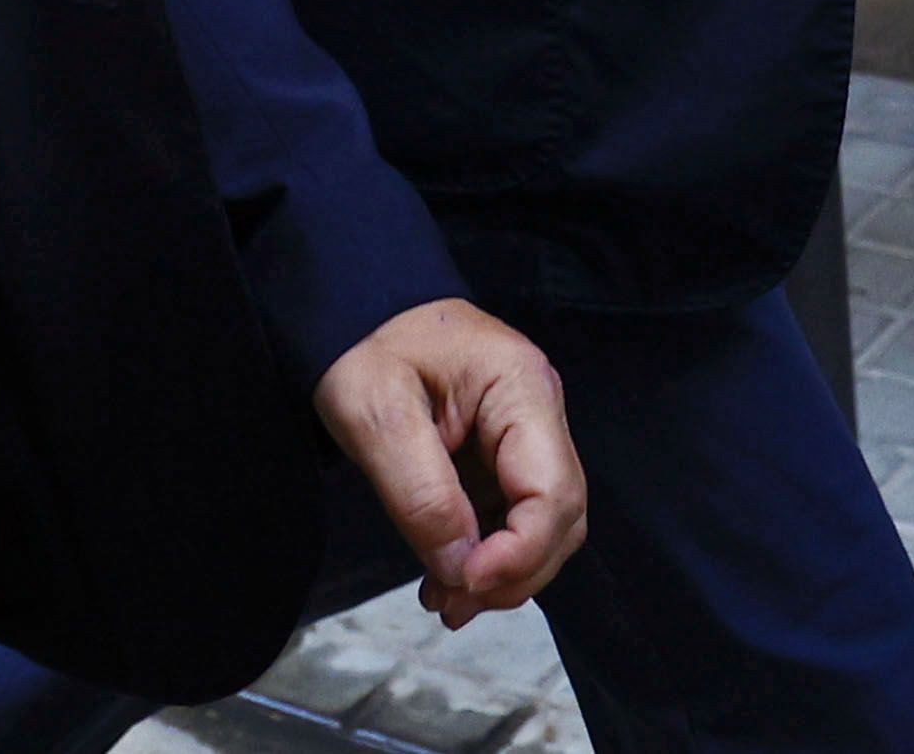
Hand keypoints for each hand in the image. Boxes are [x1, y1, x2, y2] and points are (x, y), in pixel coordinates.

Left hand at [313, 299, 585, 626]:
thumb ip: (421, 494)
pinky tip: (445, 577)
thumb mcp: (374, 414)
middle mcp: (538, 412)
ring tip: (444, 601)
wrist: (353, 309)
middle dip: (513, 572)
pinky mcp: (502, 456)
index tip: (465, 582)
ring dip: (501, 574)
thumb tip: (461, 569)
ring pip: (543, 525)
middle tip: (451, 604)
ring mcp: (525, 435)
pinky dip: (486, 556)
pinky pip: (512, 517)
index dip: (520, 552)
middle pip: (559, 516)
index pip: (553, 491)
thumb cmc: (362, 346)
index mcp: (520, 388)